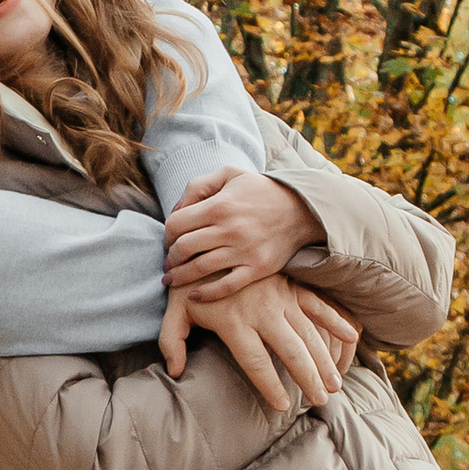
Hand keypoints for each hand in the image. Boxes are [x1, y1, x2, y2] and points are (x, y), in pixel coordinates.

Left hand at [159, 273, 354, 412]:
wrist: (209, 241)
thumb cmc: (190, 284)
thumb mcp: (173, 311)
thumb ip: (172, 342)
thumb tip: (175, 373)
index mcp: (234, 322)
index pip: (256, 363)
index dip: (270, 387)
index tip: (282, 407)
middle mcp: (262, 312)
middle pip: (291, 352)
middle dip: (308, 380)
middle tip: (320, 401)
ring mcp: (280, 297)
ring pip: (309, 334)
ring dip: (324, 360)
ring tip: (335, 384)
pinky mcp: (291, 285)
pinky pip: (318, 305)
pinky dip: (335, 320)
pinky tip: (352, 337)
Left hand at [162, 163, 324, 298]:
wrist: (302, 209)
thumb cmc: (261, 191)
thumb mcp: (229, 174)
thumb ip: (198, 186)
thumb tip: (175, 211)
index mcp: (220, 205)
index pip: (176, 225)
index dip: (166, 235)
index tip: (168, 241)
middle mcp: (230, 229)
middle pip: (183, 249)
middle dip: (170, 258)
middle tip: (169, 263)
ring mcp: (244, 251)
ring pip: (199, 269)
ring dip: (179, 277)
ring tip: (172, 280)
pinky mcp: (257, 269)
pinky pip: (226, 287)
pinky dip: (206, 294)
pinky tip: (193, 295)